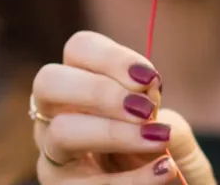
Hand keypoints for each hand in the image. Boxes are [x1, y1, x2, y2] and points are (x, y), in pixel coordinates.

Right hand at [32, 31, 215, 183]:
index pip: (78, 49)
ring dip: (114, 133)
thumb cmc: (165, 155)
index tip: (150, 77)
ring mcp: (53, 155)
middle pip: (49, 81)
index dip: (112, 57)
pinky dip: (132, 179)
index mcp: (82, 84)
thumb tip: (146, 93)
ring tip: (159, 139)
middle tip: (144, 109)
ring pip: (62, 131)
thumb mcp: (171, 127)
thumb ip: (157, 108)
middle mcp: (54, 114)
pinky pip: (88, 184)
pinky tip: (165, 170)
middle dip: (99, 91)